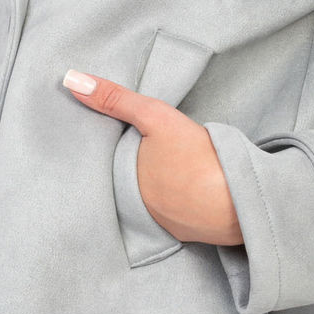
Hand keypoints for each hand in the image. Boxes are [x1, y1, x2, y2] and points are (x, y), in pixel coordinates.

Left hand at [62, 69, 244, 245]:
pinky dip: (178, 200)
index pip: (107, 164)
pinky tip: (188, 186)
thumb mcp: (155, 117)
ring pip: (152, 199)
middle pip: (128, 182)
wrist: (241, 200)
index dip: (111, 148)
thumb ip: (116, 99)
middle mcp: (136, 212)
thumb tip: (72, 80)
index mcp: (122, 186)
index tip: (117, 136)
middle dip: (133, 168)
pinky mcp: (189, 233)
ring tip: (169, 165)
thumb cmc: (196, 157)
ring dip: (156, 186)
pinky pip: (175, 213)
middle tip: (149, 148)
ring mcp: (163, 224)